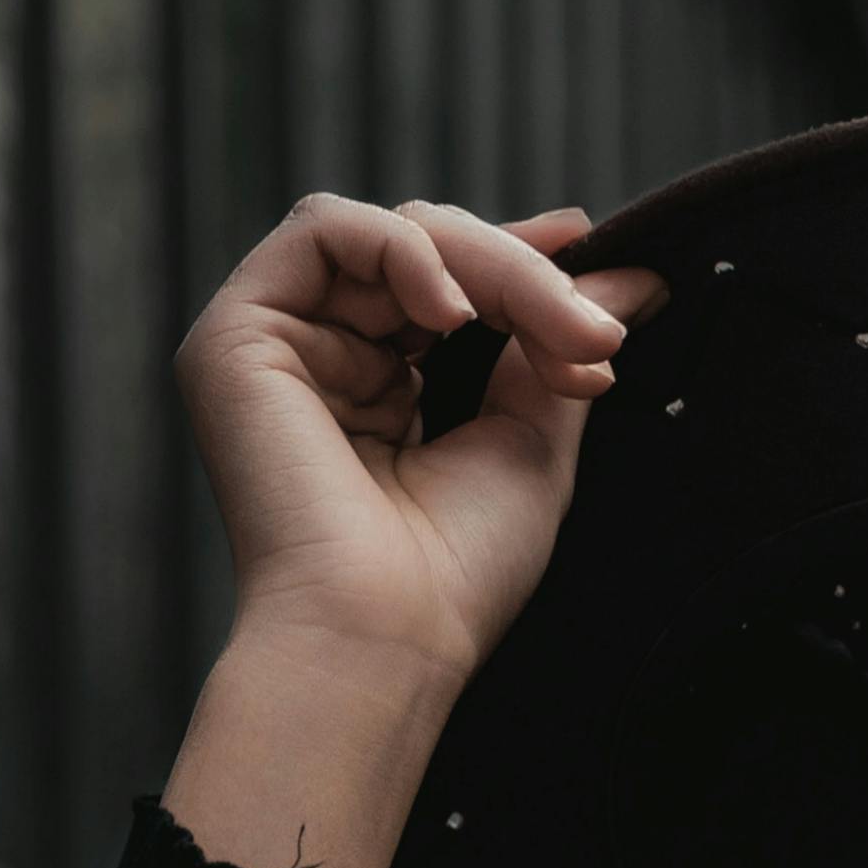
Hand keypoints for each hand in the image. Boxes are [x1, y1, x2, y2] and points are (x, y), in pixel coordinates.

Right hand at [160, 196, 655, 867]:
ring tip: (546, 331)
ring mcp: (275, 345)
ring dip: (483, 265)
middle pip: (425, 250)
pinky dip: (404, 249)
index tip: (596, 258)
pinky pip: (324, 229)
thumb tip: (631, 274)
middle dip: (522, 276)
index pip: (444, 284)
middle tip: (593, 335)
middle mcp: (320, 360)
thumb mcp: (531, 439)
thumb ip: (557, 344)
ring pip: (388, 233)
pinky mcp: (236, 335)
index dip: (518, 262)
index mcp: (376, 389)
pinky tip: (454, 311)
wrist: (383, 638)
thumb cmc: (451, 576)